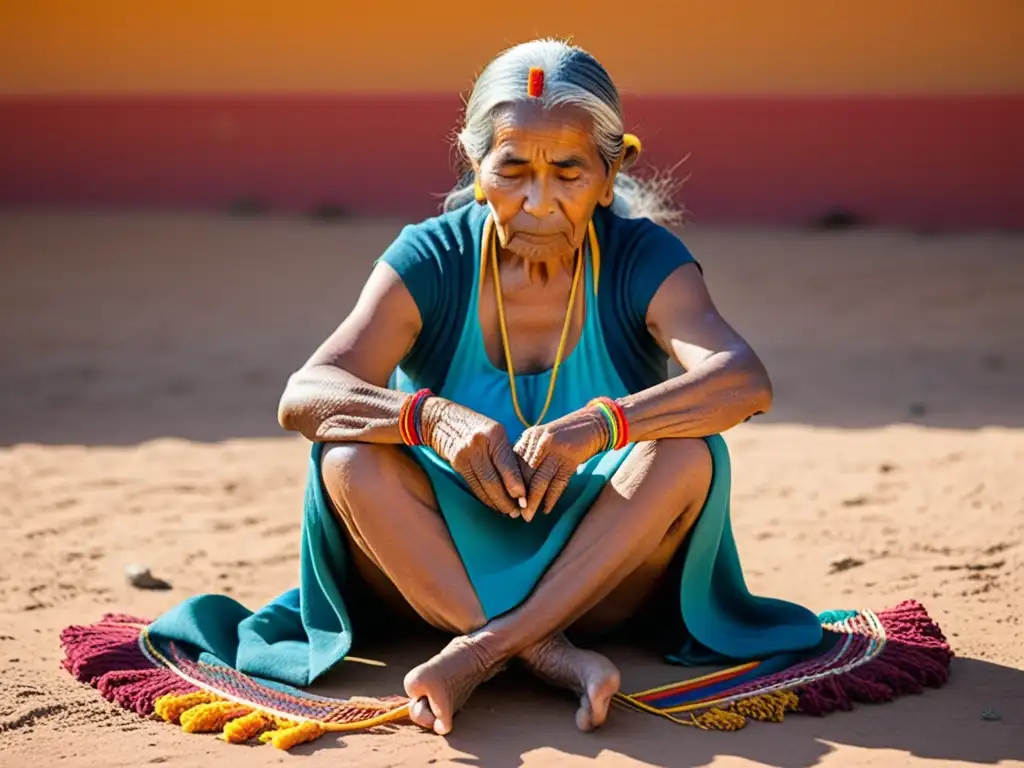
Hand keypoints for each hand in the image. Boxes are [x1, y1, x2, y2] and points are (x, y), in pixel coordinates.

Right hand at [420, 398, 526, 516]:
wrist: (443, 419)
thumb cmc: (477, 427)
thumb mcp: (495, 433)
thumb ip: (507, 453)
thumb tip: (523, 481)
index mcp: (495, 434)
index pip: (507, 463)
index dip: (515, 483)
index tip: (524, 499)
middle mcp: (480, 443)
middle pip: (494, 478)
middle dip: (506, 499)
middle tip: (517, 511)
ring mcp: (466, 453)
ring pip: (483, 485)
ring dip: (496, 502)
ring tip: (507, 511)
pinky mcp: (457, 463)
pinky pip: (473, 485)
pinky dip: (484, 497)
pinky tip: (493, 504)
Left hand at [513, 407, 609, 521]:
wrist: (593, 423)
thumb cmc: (564, 434)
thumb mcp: (543, 438)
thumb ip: (528, 454)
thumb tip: (513, 481)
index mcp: (530, 437)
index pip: (514, 463)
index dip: (509, 483)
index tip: (505, 499)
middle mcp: (541, 443)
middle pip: (525, 474)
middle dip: (519, 496)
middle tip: (514, 513)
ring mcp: (557, 451)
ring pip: (540, 482)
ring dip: (533, 502)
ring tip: (528, 517)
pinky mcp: (571, 460)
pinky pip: (558, 484)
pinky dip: (551, 499)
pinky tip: (546, 510)